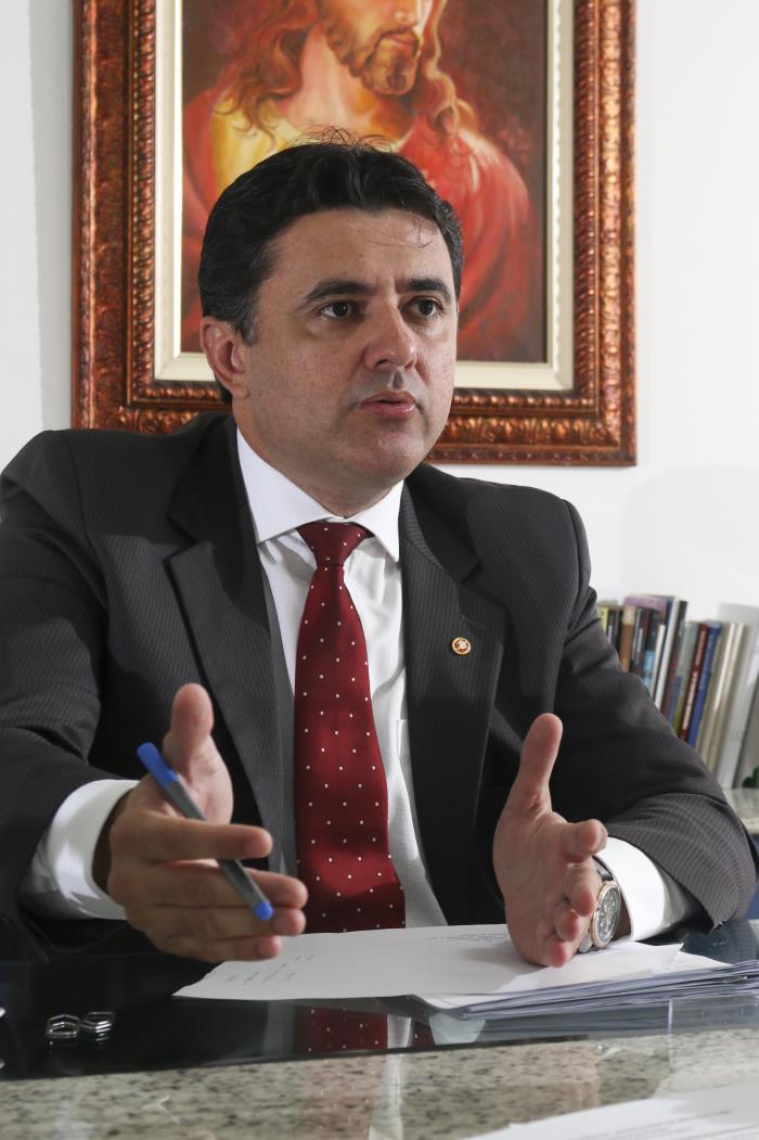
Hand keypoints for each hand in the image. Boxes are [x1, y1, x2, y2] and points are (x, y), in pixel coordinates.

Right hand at [95, 683, 306, 961]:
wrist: (148, 839)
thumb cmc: (174, 796)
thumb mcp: (184, 760)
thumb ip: (188, 732)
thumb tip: (193, 691)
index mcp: (135, 833)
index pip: (181, 839)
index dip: (222, 840)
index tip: (266, 838)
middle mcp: (133, 880)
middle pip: (195, 889)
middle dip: (249, 892)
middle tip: (297, 892)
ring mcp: (147, 914)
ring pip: (202, 923)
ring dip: (251, 924)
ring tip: (296, 919)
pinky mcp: (165, 936)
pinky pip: (201, 947)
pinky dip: (237, 948)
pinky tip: (271, 943)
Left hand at [492, 713, 610, 966]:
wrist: (521, 886)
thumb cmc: (530, 844)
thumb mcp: (527, 801)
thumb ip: (537, 763)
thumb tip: (548, 718)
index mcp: (564, 843)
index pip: (582, 838)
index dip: (588, 835)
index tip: (593, 832)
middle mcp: (568, 878)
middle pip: (584, 884)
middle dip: (586, 891)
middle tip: (585, 897)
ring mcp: (559, 908)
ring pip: (573, 918)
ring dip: (573, 924)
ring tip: (569, 926)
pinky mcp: (547, 934)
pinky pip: (555, 945)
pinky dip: (557, 951)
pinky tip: (555, 954)